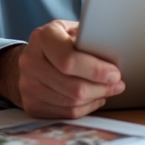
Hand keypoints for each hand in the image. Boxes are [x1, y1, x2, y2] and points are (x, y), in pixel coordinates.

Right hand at [0, 20, 124, 118]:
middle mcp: (30, 61)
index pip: (68, 60)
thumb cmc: (59, 43)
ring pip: (71, 103)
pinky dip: (85, 108)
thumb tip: (114, 56)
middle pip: (73, 87)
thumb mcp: (72, 31)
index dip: (95, 70)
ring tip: (107, 90)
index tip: (114, 74)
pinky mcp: (31, 104)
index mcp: (42, 37)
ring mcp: (28, 85)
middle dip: (101, 88)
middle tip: (117, 84)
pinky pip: (65, 113)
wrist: (32, 59)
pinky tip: (93, 98)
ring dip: (95, 98)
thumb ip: (89, 39)